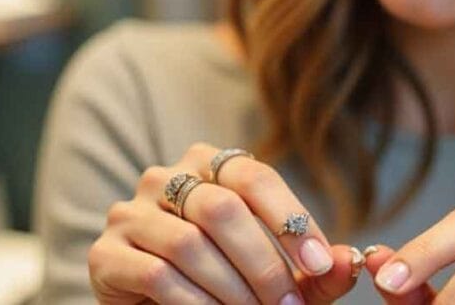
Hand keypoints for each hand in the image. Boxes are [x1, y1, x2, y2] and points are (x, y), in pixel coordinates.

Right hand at [87, 142, 360, 303]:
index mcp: (209, 164)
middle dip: (263, 264)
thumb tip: (348, 261)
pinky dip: (195, 303)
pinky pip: (157, 274)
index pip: (254, 176)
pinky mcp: (106, 253)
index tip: (317, 264)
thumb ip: (314, 271)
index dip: (289, 218)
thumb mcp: (277, 276)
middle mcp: (165, 177)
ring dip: (231, 289)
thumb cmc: (224, 282)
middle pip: (222, 209)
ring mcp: (130, 212)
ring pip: (190, 243)